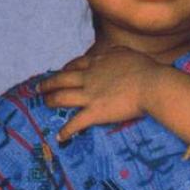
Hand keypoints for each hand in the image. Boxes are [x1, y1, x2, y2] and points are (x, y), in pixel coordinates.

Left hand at [35, 45, 164, 141]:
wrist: (151, 85)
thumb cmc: (146, 70)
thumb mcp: (129, 54)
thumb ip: (117, 53)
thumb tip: (114, 53)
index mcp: (98, 62)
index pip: (75, 65)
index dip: (66, 69)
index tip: (61, 72)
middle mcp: (89, 77)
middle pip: (61, 79)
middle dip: (48, 84)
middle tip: (39, 88)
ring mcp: (90, 95)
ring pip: (61, 97)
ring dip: (50, 101)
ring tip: (44, 104)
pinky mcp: (95, 112)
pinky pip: (75, 123)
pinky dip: (66, 131)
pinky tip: (59, 137)